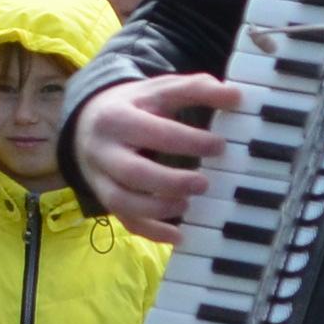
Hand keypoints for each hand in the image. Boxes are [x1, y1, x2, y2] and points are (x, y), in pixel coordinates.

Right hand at [72, 72, 238, 245]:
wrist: (88, 122)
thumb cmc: (134, 107)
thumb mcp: (159, 90)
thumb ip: (195, 89)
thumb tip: (235, 96)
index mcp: (117, 117)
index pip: (153, 132)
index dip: (188, 140)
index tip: (220, 146)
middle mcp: (104, 150)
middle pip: (133, 173)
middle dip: (170, 182)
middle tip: (204, 183)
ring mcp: (101, 179)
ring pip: (123, 203)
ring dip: (158, 209)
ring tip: (188, 204)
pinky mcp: (106, 199)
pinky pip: (126, 221)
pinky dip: (152, 232)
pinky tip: (179, 235)